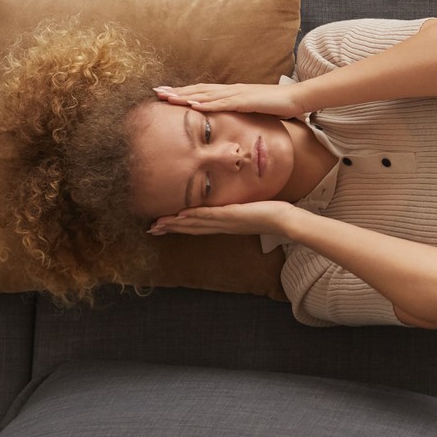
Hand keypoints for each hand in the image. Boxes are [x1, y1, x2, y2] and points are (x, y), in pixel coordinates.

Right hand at [149, 201, 294, 237]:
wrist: (285, 221)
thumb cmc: (272, 215)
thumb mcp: (250, 211)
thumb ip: (239, 210)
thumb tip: (235, 206)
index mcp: (225, 225)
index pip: (198, 227)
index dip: (180, 227)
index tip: (163, 227)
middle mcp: (222, 226)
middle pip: (191, 228)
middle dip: (171, 228)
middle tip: (151, 230)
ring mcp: (225, 222)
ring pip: (195, 222)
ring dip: (176, 224)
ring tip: (157, 225)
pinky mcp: (232, 216)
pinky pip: (209, 215)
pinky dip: (194, 215)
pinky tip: (180, 215)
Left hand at [154, 82, 306, 117]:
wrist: (297, 98)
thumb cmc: (277, 106)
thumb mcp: (253, 109)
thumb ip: (240, 112)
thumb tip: (228, 119)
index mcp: (232, 92)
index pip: (203, 91)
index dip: (183, 92)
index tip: (165, 94)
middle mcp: (231, 90)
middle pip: (199, 89)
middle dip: (177, 91)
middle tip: (156, 92)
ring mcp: (238, 94)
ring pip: (206, 94)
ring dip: (185, 95)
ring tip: (167, 97)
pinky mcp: (246, 101)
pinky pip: (222, 103)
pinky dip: (206, 103)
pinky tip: (193, 104)